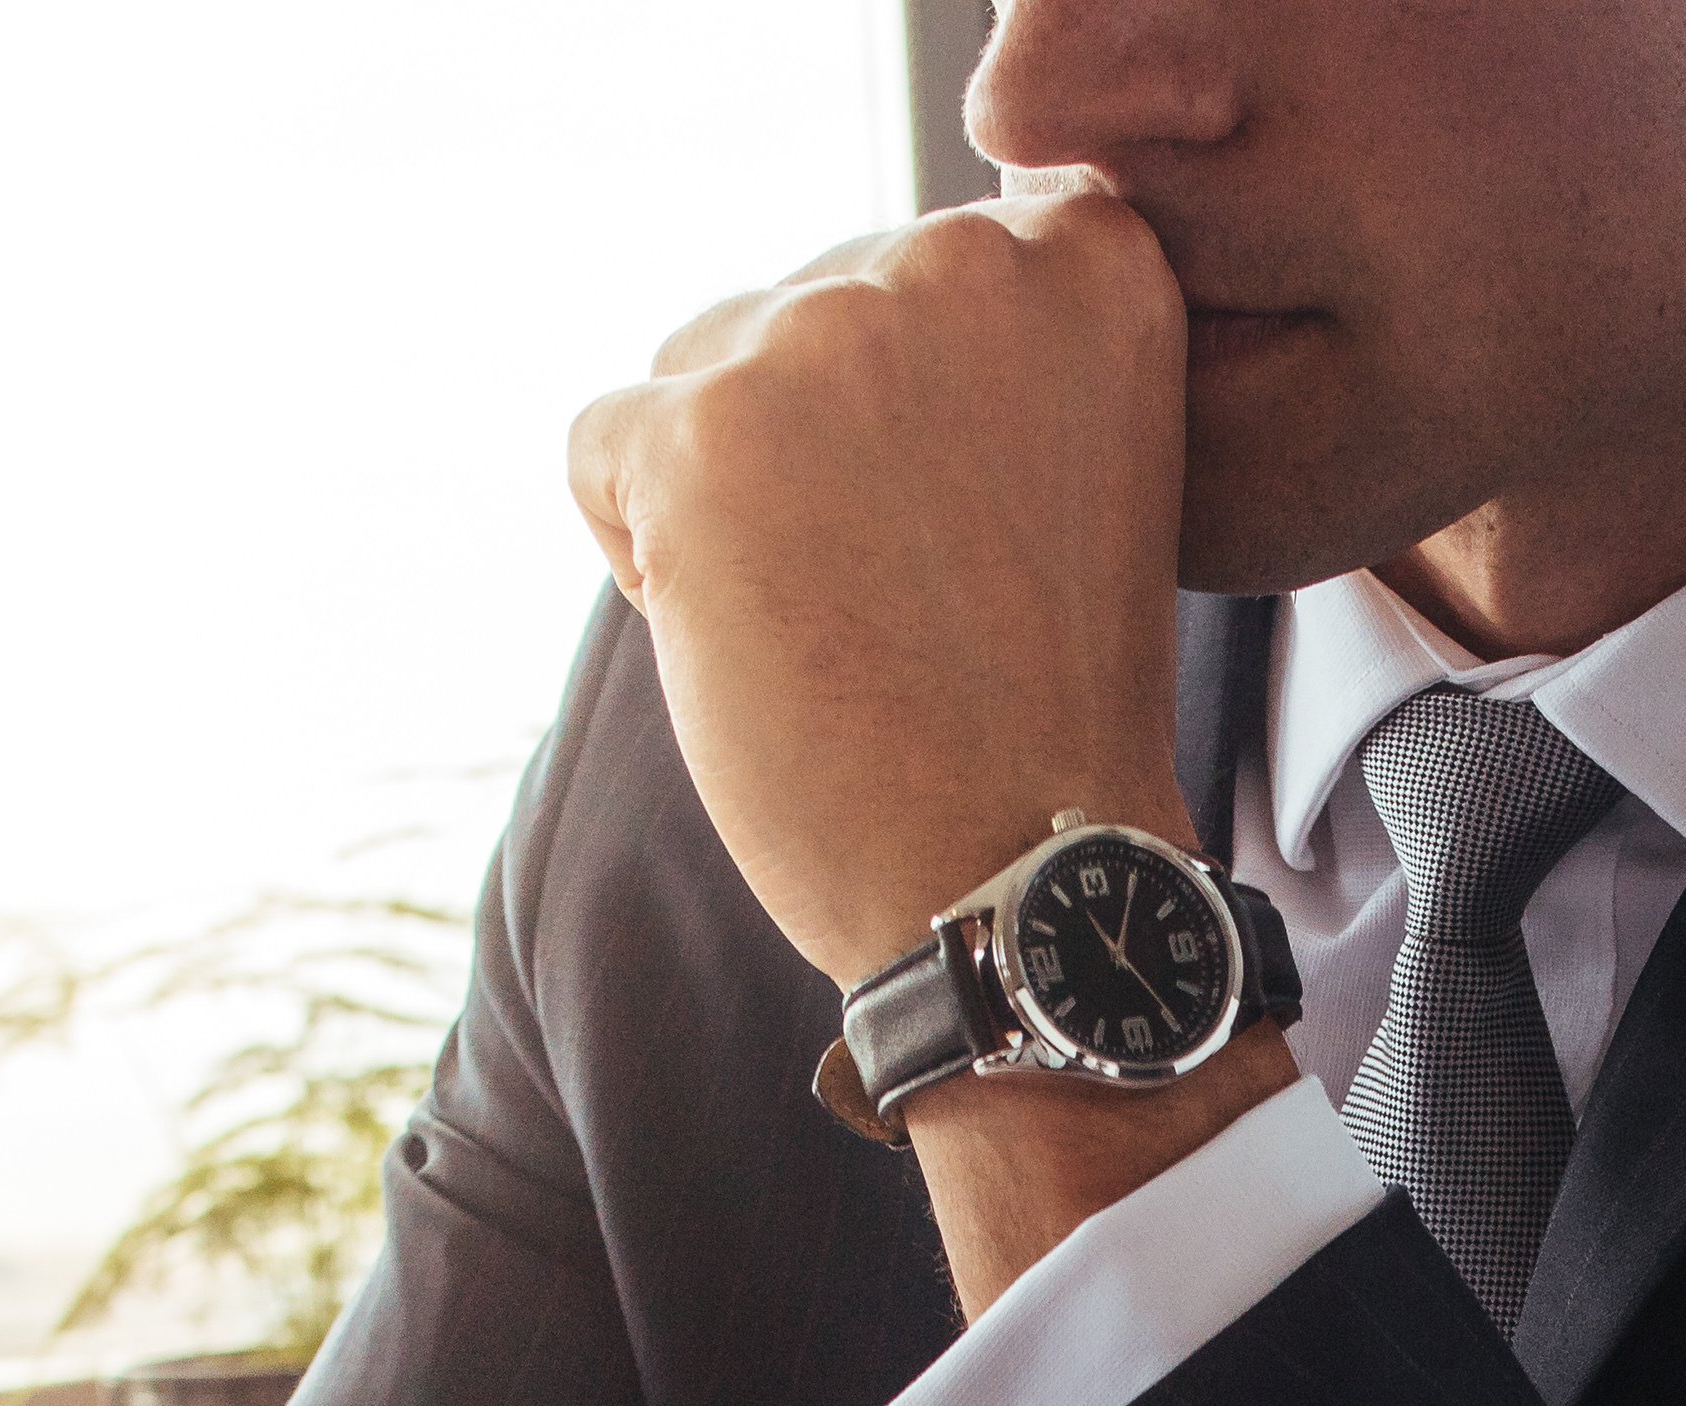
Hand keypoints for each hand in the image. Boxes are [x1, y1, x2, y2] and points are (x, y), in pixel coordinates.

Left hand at [568, 188, 1210, 993]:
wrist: (1028, 869)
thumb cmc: (1048, 696)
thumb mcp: (1074, 453)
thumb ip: (982, 342)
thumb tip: (824, 302)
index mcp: (1083, 257)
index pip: (917, 263)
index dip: (921, 410)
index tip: (987, 524)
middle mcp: (961, 262)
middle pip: (800, 309)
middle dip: (820, 449)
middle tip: (916, 598)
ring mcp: (826, 339)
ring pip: (697, 368)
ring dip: (734, 496)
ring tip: (842, 624)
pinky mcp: (701, 432)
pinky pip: (603, 449)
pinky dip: (648, 556)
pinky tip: (758, 647)